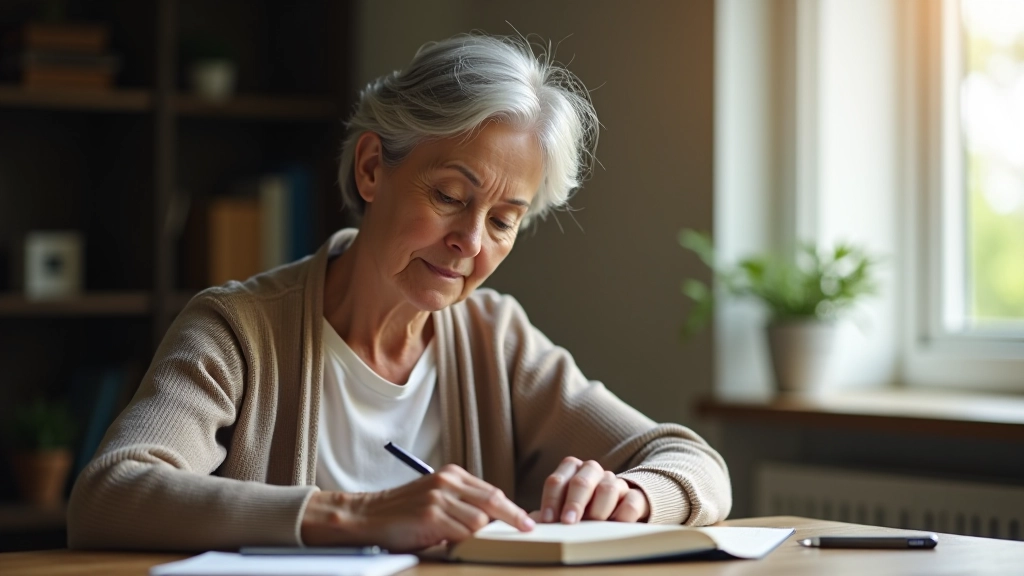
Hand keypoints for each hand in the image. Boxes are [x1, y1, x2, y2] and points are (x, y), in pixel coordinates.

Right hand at [300, 464, 533, 550]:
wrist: (365, 517)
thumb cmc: (401, 513)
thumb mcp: (435, 499)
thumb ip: (461, 504)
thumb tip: (493, 522)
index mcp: (451, 475)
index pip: (491, 491)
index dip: (511, 508)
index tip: (526, 521)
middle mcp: (447, 482)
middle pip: (493, 501)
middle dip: (512, 518)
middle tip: (528, 530)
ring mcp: (439, 497)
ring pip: (479, 520)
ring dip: (480, 536)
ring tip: (475, 542)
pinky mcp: (431, 515)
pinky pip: (461, 533)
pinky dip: (464, 542)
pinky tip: (458, 545)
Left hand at [533, 457, 649, 523]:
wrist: (618, 509)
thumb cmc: (582, 510)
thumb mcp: (562, 509)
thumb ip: (548, 514)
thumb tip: (529, 523)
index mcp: (571, 471)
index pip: (557, 481)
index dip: (550, 501)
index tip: (548, 521)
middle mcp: (593, 471)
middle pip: (581, 481)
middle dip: (574, 503)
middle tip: (568, 523)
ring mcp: (615, 482)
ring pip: (607, 488)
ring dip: (598, 510)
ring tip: (593, 526)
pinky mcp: (635, 496)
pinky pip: (631, 501)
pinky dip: (622, 514)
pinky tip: (614, 525)